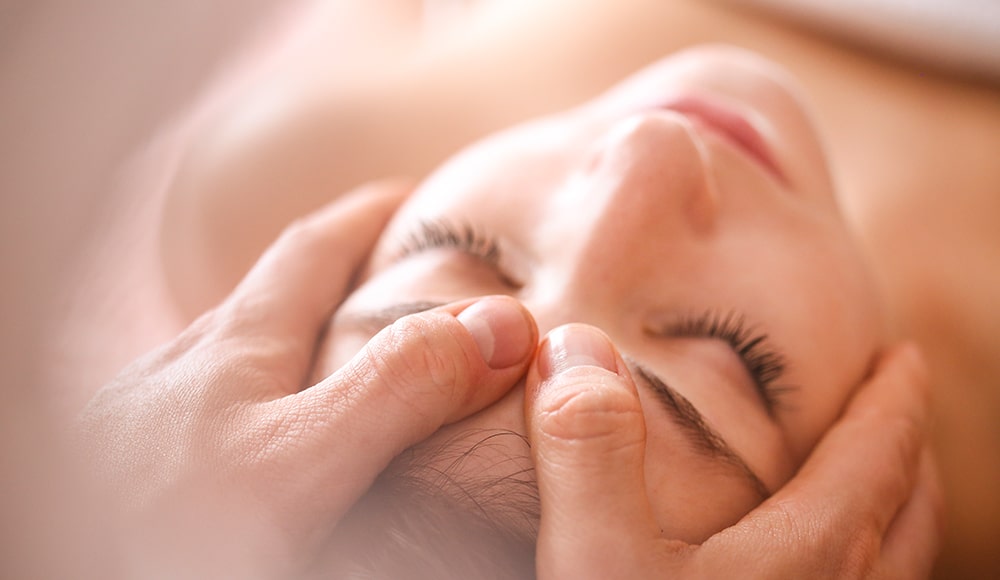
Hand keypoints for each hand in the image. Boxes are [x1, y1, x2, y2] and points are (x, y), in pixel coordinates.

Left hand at [77, 182, 537, 577]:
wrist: (62, 563)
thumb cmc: (164, 523)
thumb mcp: (299, 457)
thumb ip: (393, 389)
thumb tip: (498, 325)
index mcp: (235, 344)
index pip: (311, 249)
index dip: (366, 216)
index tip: (411, 194)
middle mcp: (189, 364)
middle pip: (272, 293)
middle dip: (335, 269)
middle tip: (391, 271)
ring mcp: (155, 410)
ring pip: (241, 350)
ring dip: (297, 334)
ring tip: (340, 348)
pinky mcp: (137, 458)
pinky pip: (216, 401)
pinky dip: (262, 393)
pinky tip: (262, 434)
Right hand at [525, 324, 942, 578]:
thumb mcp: (593, 564)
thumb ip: (588, 450)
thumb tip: (577, 346)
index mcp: (800, 561)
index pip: (875, 457)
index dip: (891, 401)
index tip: (902, 358)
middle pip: (905, 514)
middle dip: (906, 454)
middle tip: (897, 413)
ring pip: (893, 572)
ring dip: (898, 517)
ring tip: (878, 489)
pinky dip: (865, 573)